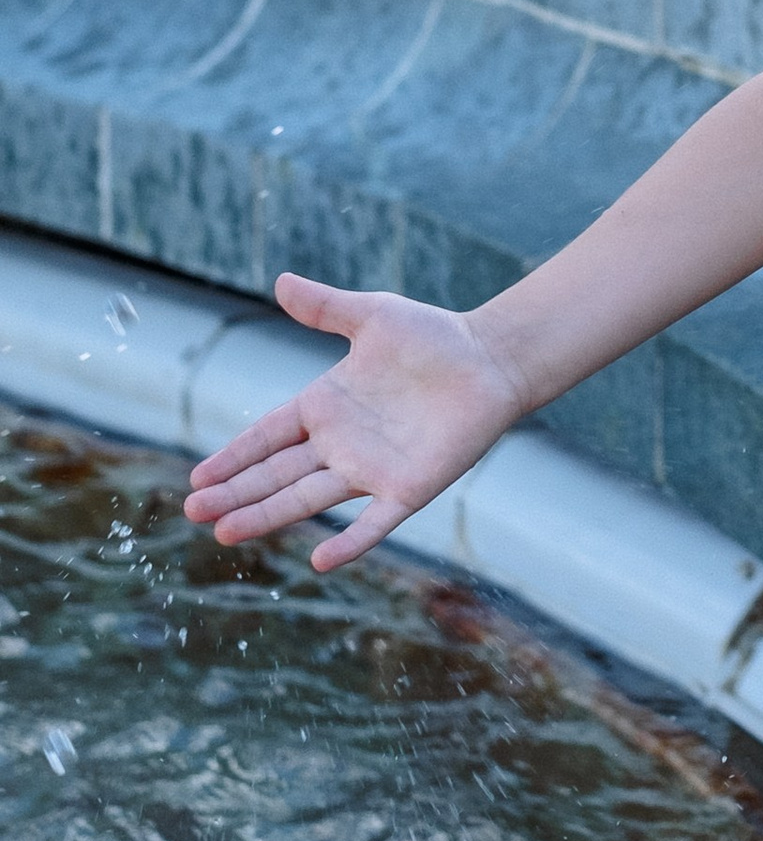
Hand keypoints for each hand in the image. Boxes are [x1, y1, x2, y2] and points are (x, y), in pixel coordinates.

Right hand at [183, 273, 523, 572]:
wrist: (491, 358)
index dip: (234, 456)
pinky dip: (350, 542)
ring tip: (225, 533)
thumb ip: (326, 307)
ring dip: (268, 516)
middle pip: (276, 473)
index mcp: (325, 406)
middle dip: (235, 493)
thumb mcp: (372, 315)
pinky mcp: (407, 488)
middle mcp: (340, 444)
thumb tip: (280, 281)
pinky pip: (374, 522)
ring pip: (307, 497)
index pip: (267, 436)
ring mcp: (370, 469)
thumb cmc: (433, 336)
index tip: (197, 477)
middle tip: (193, 511)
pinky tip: (321, 559)